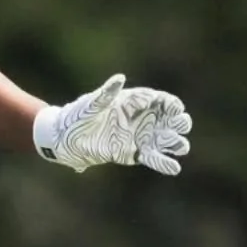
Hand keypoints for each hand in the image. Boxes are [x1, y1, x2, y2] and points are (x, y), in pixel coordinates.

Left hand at [32, 74, 191, 173]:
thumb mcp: (91, 104)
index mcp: (133, 101)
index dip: (170, 104)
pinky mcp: (132, 153)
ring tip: (181, 147)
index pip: (159, 100)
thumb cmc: (77, 116)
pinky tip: (174, 168)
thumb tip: (120, 79)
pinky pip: (152, 157)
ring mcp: (138, 136)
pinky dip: (163, 163)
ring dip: (175, 142)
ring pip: (164, 139)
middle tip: (181, 125)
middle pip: (168, 119)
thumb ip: (106, 93)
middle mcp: (140, 118)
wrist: (64, 139)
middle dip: (179, 122)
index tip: (175, 109)